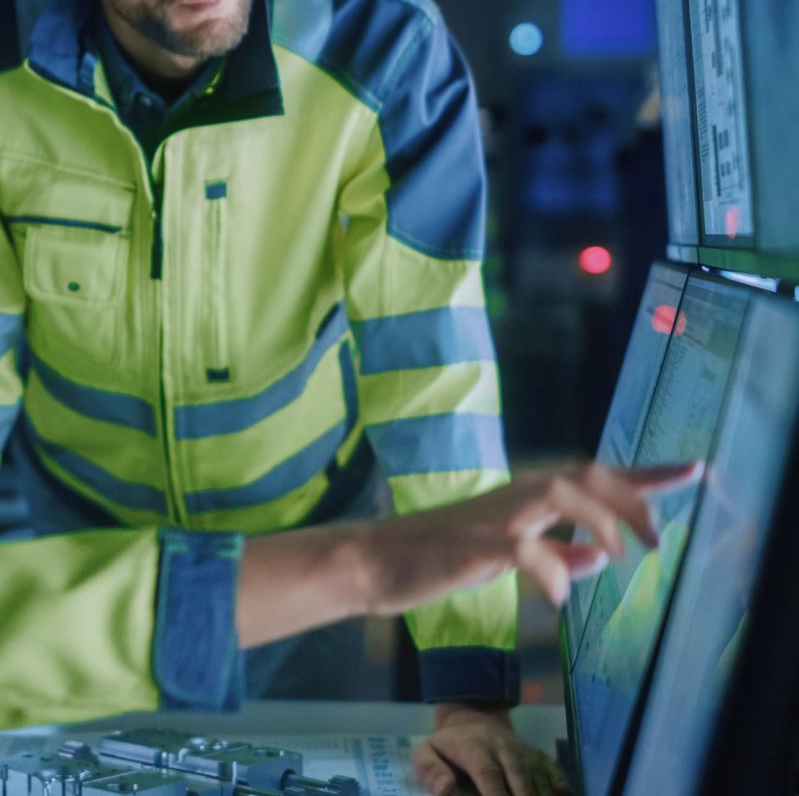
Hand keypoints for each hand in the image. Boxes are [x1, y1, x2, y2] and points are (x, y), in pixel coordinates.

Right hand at [359, 461, 701, 614]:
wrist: (376, 560)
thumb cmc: (435, 556)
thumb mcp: (505, 555)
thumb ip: (553, 552)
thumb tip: (598, 558)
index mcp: (523, 498)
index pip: (593, 477)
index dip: (645, 475)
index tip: (692, 470)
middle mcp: (513, 497)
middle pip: (583, 475)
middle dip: (631, 496)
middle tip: (658, 536)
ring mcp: (492, 517)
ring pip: (556, 494)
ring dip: (596, 519)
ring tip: (618, 553)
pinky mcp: (473, 544)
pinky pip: (522, 550)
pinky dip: (550, 571)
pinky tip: (559, 597)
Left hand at [412, 703, 569, 795]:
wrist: (474, 718)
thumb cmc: (448, 746)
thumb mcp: (427, 752)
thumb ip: (431, 770)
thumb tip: (444, 790)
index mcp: (474, 747)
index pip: (489, 773)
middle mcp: (503, 748)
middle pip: (520, 777)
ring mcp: (522, 751)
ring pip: (539, 777)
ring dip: (542, 793)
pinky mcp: (537, 756)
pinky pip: (553, 771)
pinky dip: (559, 785)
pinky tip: (560, 793)